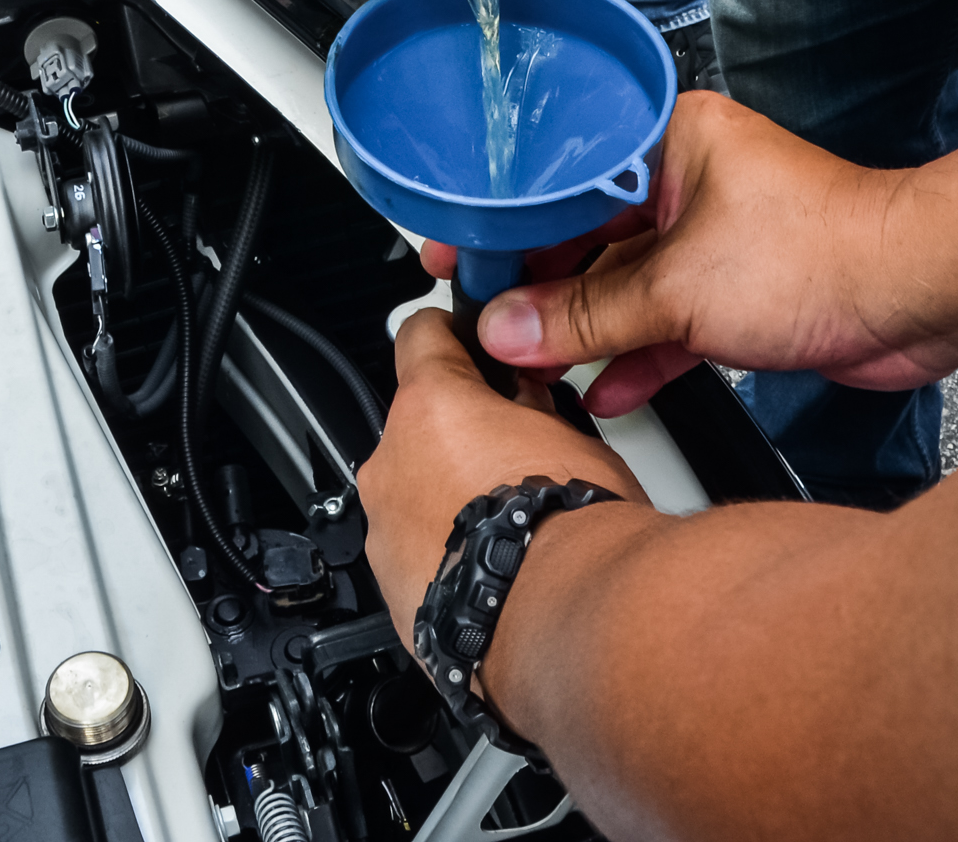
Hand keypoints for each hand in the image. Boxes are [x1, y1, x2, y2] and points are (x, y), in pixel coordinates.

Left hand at [358, 308, 646, 648]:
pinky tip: (494, 566)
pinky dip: (445, 552)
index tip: (469, 344)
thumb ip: (530, 406)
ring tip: (510, 522)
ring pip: (412, 491)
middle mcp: (391, 464)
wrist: (566, 623)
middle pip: (418, 424)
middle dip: (460, 433)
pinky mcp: (391, 589)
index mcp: (431, 406)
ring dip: (449, 496)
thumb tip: (524, 396)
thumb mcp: (572, 435)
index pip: (420, 334)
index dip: (450, 335)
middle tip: (515, 453)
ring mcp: (384, 531)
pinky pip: (414, 552)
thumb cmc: (573, 528)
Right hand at [423, 93, 957, 414]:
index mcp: (670, 140)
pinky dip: (635, 354)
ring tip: (530, 361)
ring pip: (625, 284)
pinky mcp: (739, 293)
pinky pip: (665, 322)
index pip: (562, 172)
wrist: (923, 295)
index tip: (461, 248)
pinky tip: (602, 388)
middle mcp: (689, 180)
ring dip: (584, 327)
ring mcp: (714, 239)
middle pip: (588, 232)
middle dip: (539, 283)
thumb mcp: (679, 285)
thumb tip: (512, 326)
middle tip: (486, 316)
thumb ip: (587, 314)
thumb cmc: (830, 250)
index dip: (506, 215)